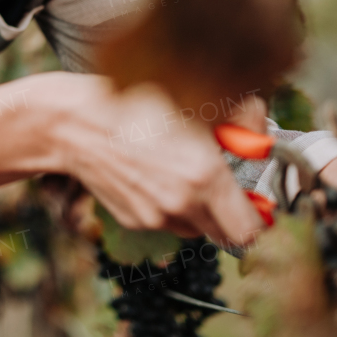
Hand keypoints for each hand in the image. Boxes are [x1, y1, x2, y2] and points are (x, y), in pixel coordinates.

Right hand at [41, 73, 265, 247]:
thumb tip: (262, 142)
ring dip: (199, 209)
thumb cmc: (133, 102)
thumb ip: (244, 120)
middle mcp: (182, 204)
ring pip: (195, 228)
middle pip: (226, 236)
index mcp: (204, 177)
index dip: (257, 216)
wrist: (75, 123)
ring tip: (182, 172)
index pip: (250, 230)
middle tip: (225, 187)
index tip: (254, 198)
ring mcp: (155, 216)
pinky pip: (166, 220)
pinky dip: (169, 204)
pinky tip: (153, 173)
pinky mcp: (134, 219)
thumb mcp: (195, 100)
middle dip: (231, 214)